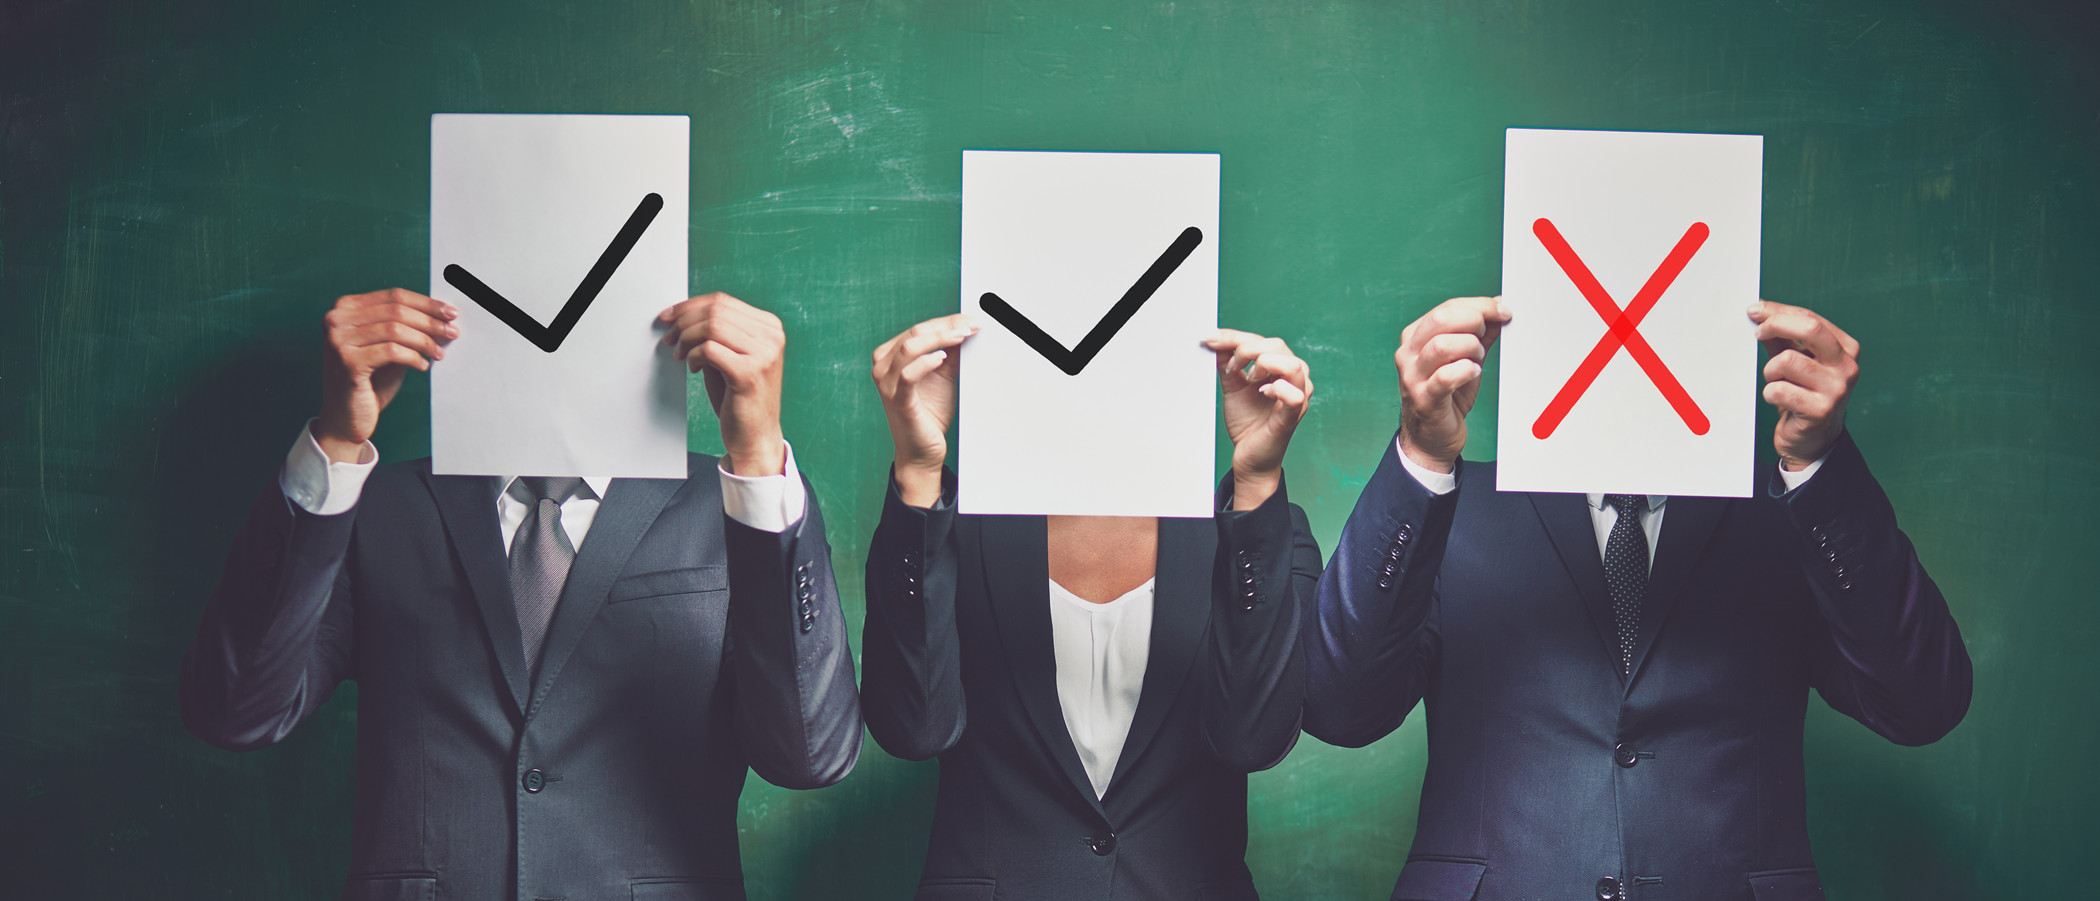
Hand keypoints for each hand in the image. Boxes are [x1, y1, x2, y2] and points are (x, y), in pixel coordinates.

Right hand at [316, 289, 458, 462]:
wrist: (345, 416)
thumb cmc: (370, 381)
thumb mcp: (387, 347)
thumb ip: (405, 328)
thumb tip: (442, 315)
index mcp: (344, 308)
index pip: (394, 295)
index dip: (426, 303)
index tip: (450, 312)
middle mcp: (336, 319)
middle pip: (396, 310)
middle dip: (430, 321)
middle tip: (452, 332)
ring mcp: (338, 340)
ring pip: (395, 329)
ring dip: (425, 340)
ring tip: (439, 353)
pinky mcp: (347, 361)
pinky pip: (392, 351)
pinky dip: (413, 357)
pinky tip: (423, 365)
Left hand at [660, 292, 786, 475]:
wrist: (756, 437)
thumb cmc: (740, 398)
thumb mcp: (731, 356)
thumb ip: (716, 333)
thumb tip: (683, 315)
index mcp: (770, 328)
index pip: (723, 301)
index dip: (690, 306)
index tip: (669, 316)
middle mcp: (772, 337)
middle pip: (716, 310)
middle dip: (684, 321)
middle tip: (670, 337)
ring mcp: (764, 355)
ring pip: (712, 326)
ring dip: (687, 338)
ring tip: (680, 354)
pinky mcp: (749, 374)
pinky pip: (709, 350)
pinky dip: (694, 356)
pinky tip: (693, 367)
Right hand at [871, 314, 976, 506]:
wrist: (922, 450)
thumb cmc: (931, 413)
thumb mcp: (943, 375)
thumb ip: (949, 352)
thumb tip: (965, 328)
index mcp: (890, 356)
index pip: (918, 329)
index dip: (946, 322)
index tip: (972, 321)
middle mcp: (883, 366)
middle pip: (915, 333)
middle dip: (947, 326)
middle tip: (972, 326)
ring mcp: (886, 383)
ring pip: (910, 347)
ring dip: (939, 338)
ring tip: (962, 337)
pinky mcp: (897, 399)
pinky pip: (908, 374)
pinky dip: (926, 362)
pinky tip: (943, 358)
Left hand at [1203, 329, 1312, 509]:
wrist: (1248, 455)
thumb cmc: (1247, 421)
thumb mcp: (1233, 385)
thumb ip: (1228, 362)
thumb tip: (1215, 339)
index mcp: (1280, 368)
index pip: (1263, 341)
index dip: (1235, 337)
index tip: (1210, 339)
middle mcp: (1294, 379)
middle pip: (1277, 346)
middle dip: (1248, 350)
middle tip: (1231, 367)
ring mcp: (1297, 397)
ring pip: (1292, 365)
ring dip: (1264, 364)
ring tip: (1248, 378)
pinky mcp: (1292, 416)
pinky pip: (1295, 396)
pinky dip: (1278, 388)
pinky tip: (1262, 391)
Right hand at [1395, 296, 1510, 472]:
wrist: (1431, 438)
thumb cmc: (1448, 395)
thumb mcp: (1464, 358)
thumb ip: (1480, 334)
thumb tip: (1500, 308)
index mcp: (1415, 337)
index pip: (1446, 308)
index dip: (1479, 305)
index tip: (1503, 310)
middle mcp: (1408, 354)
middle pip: (1441, 319)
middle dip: (1474, 320)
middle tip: (1487, 335)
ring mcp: (1413, 377)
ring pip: (1442, 345)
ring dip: (1470, 347)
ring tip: (1478, 359)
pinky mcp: (1424, 399)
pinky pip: (1447, 376)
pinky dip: (1467, 370)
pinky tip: (1474, 373)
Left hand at [1749, 301, 1858, 468]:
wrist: (1812, 440)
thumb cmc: (1802, 395)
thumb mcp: (1795, 363)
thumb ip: (1781, 338)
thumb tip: (1759, 312)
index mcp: (1845, 349)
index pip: (1811, 319)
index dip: (1779, 312)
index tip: (1754, 310)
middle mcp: (1847, 367)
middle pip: (1809, 329)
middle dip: (1775, 325)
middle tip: (1756, 333)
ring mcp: (1837, 389)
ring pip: (1787, 360)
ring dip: (1770, 371)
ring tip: (1776, 383)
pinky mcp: (1820, 410)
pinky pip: (1779, 390)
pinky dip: (1770, 393)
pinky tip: (1778, 400)